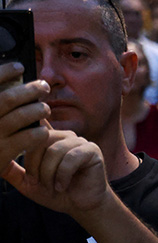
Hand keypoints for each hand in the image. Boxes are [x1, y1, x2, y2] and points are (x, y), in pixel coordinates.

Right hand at [0, 64, 50, 179]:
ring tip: (45, 108)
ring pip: (19, 117)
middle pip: (7, 99)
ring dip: (37, 110)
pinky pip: (27, 138)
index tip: (20, 66)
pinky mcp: (2, 153)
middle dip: (29, 90)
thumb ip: (1, 98)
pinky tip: (43, 131)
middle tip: (44, 87)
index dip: (4, 72)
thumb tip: (15, 74)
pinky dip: (39, 132)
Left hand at [9, 129, 111, 217]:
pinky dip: (63, 175)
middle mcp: (63, 136)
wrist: (82, 207)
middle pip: (39, 141)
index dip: (24, 131)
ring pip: (54, 150)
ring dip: (49, 173)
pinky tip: (62, 186)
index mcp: (48, 139)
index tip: (24, 157)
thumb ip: (12, 171)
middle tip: (39, 183)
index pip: (32, 128)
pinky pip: (70, 158)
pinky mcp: (91, 150)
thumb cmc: (57, 193)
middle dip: (35, 166)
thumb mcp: (29, 183)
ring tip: (53, 187)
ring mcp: (79, 141)